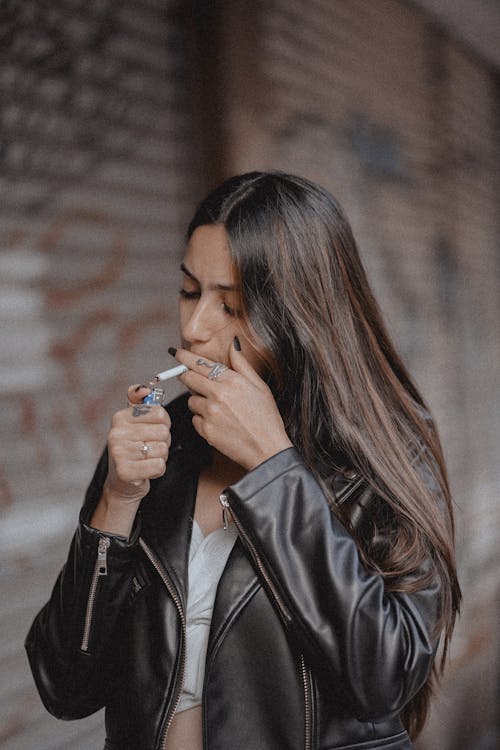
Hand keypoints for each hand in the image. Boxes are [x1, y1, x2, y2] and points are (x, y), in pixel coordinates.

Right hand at [104, 384, 170, 503]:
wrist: (121, 483)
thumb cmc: (132, 449)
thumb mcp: (133, 423)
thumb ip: (139, 402)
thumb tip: (143, 388)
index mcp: (120, 417)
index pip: (160, 413)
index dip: (163, 424)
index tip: (152, 431)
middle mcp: (116, 433)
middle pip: (163, 432)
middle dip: (163, 442)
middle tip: (149, 448)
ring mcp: (119, 453)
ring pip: (162, 449)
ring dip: (160, 456)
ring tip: (146, 459)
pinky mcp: (125, 472)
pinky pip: (159, 466)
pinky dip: (158, 470)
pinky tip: (146, 471)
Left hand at [176, 343, 292, 469]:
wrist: (267, 449)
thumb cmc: (266, 418)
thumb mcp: (260, 386)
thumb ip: (242, 364)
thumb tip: (233, 344)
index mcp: (231, 381)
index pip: (201, 364)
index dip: (185, 357)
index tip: (177, 353)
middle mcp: (218, 395)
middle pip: (189, 378)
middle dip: (186, 376)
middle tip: (189, 377)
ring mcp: (210, 413)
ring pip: (191, 400)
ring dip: (199, 401)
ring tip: (218, 408)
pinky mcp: (205, 430)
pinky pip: (195, 419)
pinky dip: (202, 419)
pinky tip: (219, 422)